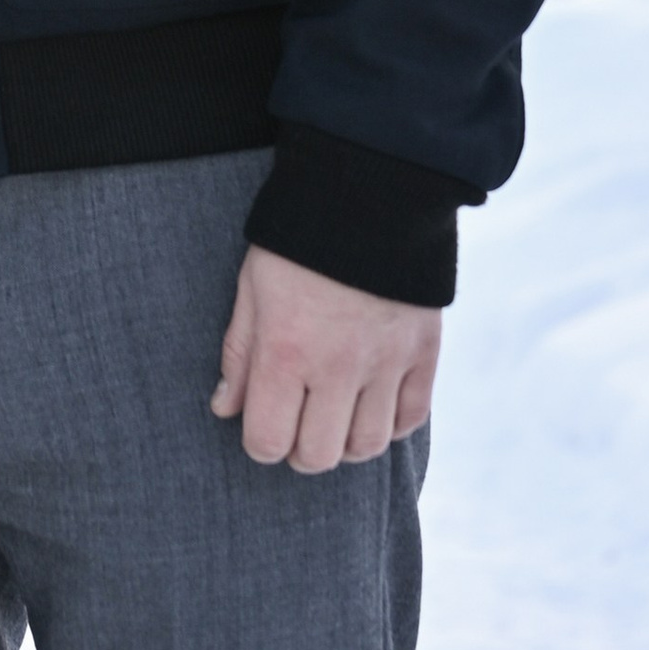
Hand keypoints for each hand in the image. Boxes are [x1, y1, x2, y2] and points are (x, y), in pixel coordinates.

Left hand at [211, 246, 440, 471]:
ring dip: (347, 442)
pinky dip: (392, 423)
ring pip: (368, 446)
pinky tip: (374, 404)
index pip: (269, 441)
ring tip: (335, 417)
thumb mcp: (252, 288)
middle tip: (298, 423)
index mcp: (285, 351)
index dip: (261, 442)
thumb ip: (240, 354)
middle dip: (301, 450)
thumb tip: (226, 408)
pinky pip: (412, 418)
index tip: (263, 423)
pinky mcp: (423, 352)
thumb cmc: (297, 241)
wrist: (368, 193)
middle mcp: (337, 366)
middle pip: (319, 455)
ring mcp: (386, 362)